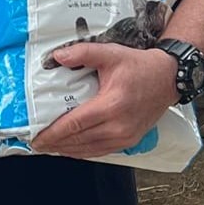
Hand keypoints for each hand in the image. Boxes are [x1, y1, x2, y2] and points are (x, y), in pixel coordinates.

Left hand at [31, 44, 177, 158]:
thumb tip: (57, 56)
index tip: (36, 138)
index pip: (74, 124)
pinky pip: (100, 151)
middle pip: (78, 140)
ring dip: (66, 150)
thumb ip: (83, 53)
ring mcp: (125, 137)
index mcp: (111, 105)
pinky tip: (69, 148)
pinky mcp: (129, 142)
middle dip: (54, 144)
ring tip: (48, 146)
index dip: (52, 133)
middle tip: (35, 143)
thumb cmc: (139, 67)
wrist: (167, 79)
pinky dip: (82, 151)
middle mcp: (118, 126)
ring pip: (88, 150)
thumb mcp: (110, 53)